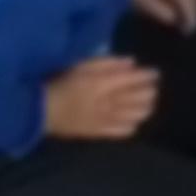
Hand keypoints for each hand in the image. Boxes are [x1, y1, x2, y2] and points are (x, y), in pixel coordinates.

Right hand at [43, 56, 157, 140]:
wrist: (40, 111)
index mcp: (102, 84)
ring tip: (149, 103)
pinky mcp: (98, 132)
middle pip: (137, 98)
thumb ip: (107, 63)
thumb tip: (132, 62)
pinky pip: (121, 131)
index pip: (132, 80)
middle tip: (154, 88)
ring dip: (145, 109)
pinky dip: (132, 126)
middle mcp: (107, 103)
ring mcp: (104, 119)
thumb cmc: (59, 83)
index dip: (147, 76)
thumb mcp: (80, 65)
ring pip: (134, 115)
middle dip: (149, 92)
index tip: (155, 73)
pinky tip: (135, 122)